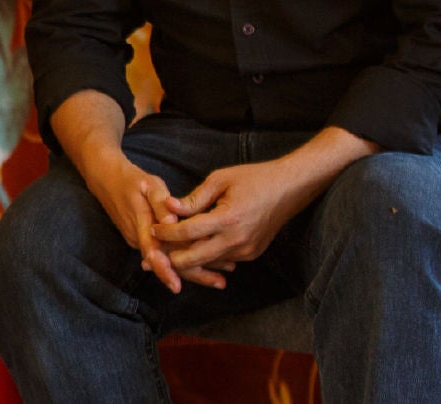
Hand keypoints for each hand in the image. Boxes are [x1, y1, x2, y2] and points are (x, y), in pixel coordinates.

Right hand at [72, 148, 206, 293]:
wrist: (106, 179)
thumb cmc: (130, 179)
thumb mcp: (148, 185)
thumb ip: (161, 204)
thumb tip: (174, 223)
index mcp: (140, 225)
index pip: (152, 253)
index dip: (165, 271)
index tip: (177, 287)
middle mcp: (139, 239)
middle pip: (166, 263)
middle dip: (193, 275)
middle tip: (221, 283)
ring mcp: (140, 241)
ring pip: (167, 260)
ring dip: (193, 269)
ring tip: (220, 278)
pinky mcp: (144, 239)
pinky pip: (164, 254)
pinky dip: (184, 260)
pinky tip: (205, 263)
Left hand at [150, 159, 313, 279]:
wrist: (290, 189)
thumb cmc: (254, 178)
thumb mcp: (220, 179)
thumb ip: (194, 198)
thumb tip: (168, 206)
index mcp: (228, 219)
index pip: (188, 232)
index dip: (166, 232)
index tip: (151, 228)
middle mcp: (237, 241)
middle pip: (194, 259)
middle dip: (170, 256)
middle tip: (151, 251)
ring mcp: (246, 251)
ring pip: (206, 263)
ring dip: (186, 259)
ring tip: (164, 254)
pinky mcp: (251, 254)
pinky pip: (221, 259)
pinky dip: (204, 256)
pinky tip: (189, 250)